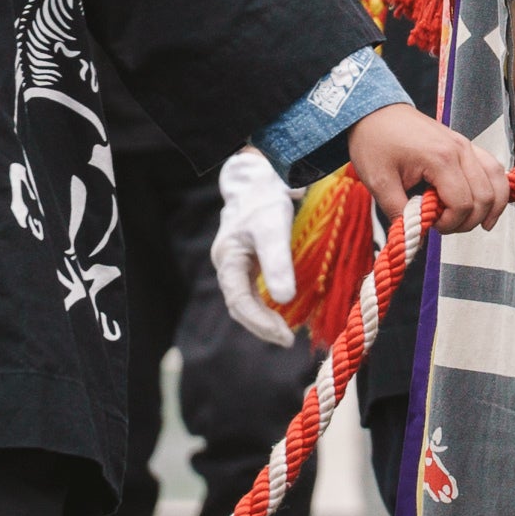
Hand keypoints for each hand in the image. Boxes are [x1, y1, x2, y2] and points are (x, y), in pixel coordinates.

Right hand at [210, 149, 302, 348]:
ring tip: (285, 333)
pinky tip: (280, 312)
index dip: (259, 322)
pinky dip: (264, 305)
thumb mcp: (274, 229)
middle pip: (239, 305)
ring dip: (263, 318)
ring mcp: (236, 263)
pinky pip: (251, 290)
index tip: (283, 336)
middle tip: (287, 339)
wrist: (260, 176)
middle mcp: (227, 264)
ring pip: (244, 300)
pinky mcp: (247, 261)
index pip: (238, 301)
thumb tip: (284, 300)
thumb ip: (278, 263)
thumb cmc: (265, 200)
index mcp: (228, 258)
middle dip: (261, 325)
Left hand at [346, 100, 507, 235]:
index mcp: (440, 159)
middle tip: (444, 225)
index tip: (430, 226)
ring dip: (492, 206)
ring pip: (498, 180)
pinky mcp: (465, 144)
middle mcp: (460, 150)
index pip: (462, 204)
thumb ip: (400, 212)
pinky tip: (489, 204)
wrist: (375, 112)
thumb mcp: (379, 182)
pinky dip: (496, 188)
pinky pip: (493, 167)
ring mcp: (466, 144)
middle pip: (485, 196)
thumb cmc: (374, 142)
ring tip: (481, 224)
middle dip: (469, 220)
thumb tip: (415, 237)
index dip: (450, 224)